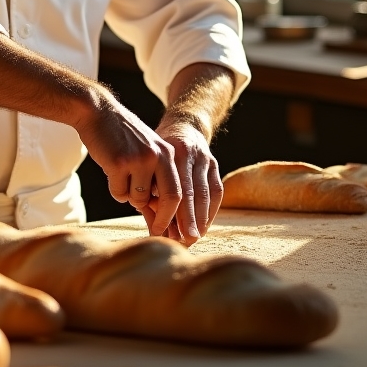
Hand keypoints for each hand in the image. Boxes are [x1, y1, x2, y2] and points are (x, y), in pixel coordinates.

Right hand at [73, 89, 183, 236]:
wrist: (98, 112)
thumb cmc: (122, 139)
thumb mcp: (145, 157)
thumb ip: (155, 185)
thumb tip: (160, 223)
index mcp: (169, 153)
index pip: (182, 192)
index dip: (182, 217)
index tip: (182, 236)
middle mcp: (159, 155)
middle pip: (171, 198)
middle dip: (165, 221)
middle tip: (158, 233)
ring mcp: (139, 159)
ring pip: (139, 199)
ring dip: (129, 197)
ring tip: (122, 176)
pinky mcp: (119, 162)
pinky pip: (119, 193)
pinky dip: (115, 189)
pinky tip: (111, 168)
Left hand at [155, 116, 222, 245]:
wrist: (182, 125)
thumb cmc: (158, 151)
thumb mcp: (149, 164)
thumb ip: (150, 189)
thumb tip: (152, 224)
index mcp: (172, 153)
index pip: (175, 189)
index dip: (171, 214)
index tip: (163, 233)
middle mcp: (191, 154)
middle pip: (193, 193)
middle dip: (189, 220)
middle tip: (185, 241)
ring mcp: (205, 158)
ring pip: (207, 193)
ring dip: (202, 219)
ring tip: (195, 238)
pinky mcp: (215, 164)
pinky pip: (217, 190)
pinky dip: (211, 210)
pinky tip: (204, 226)